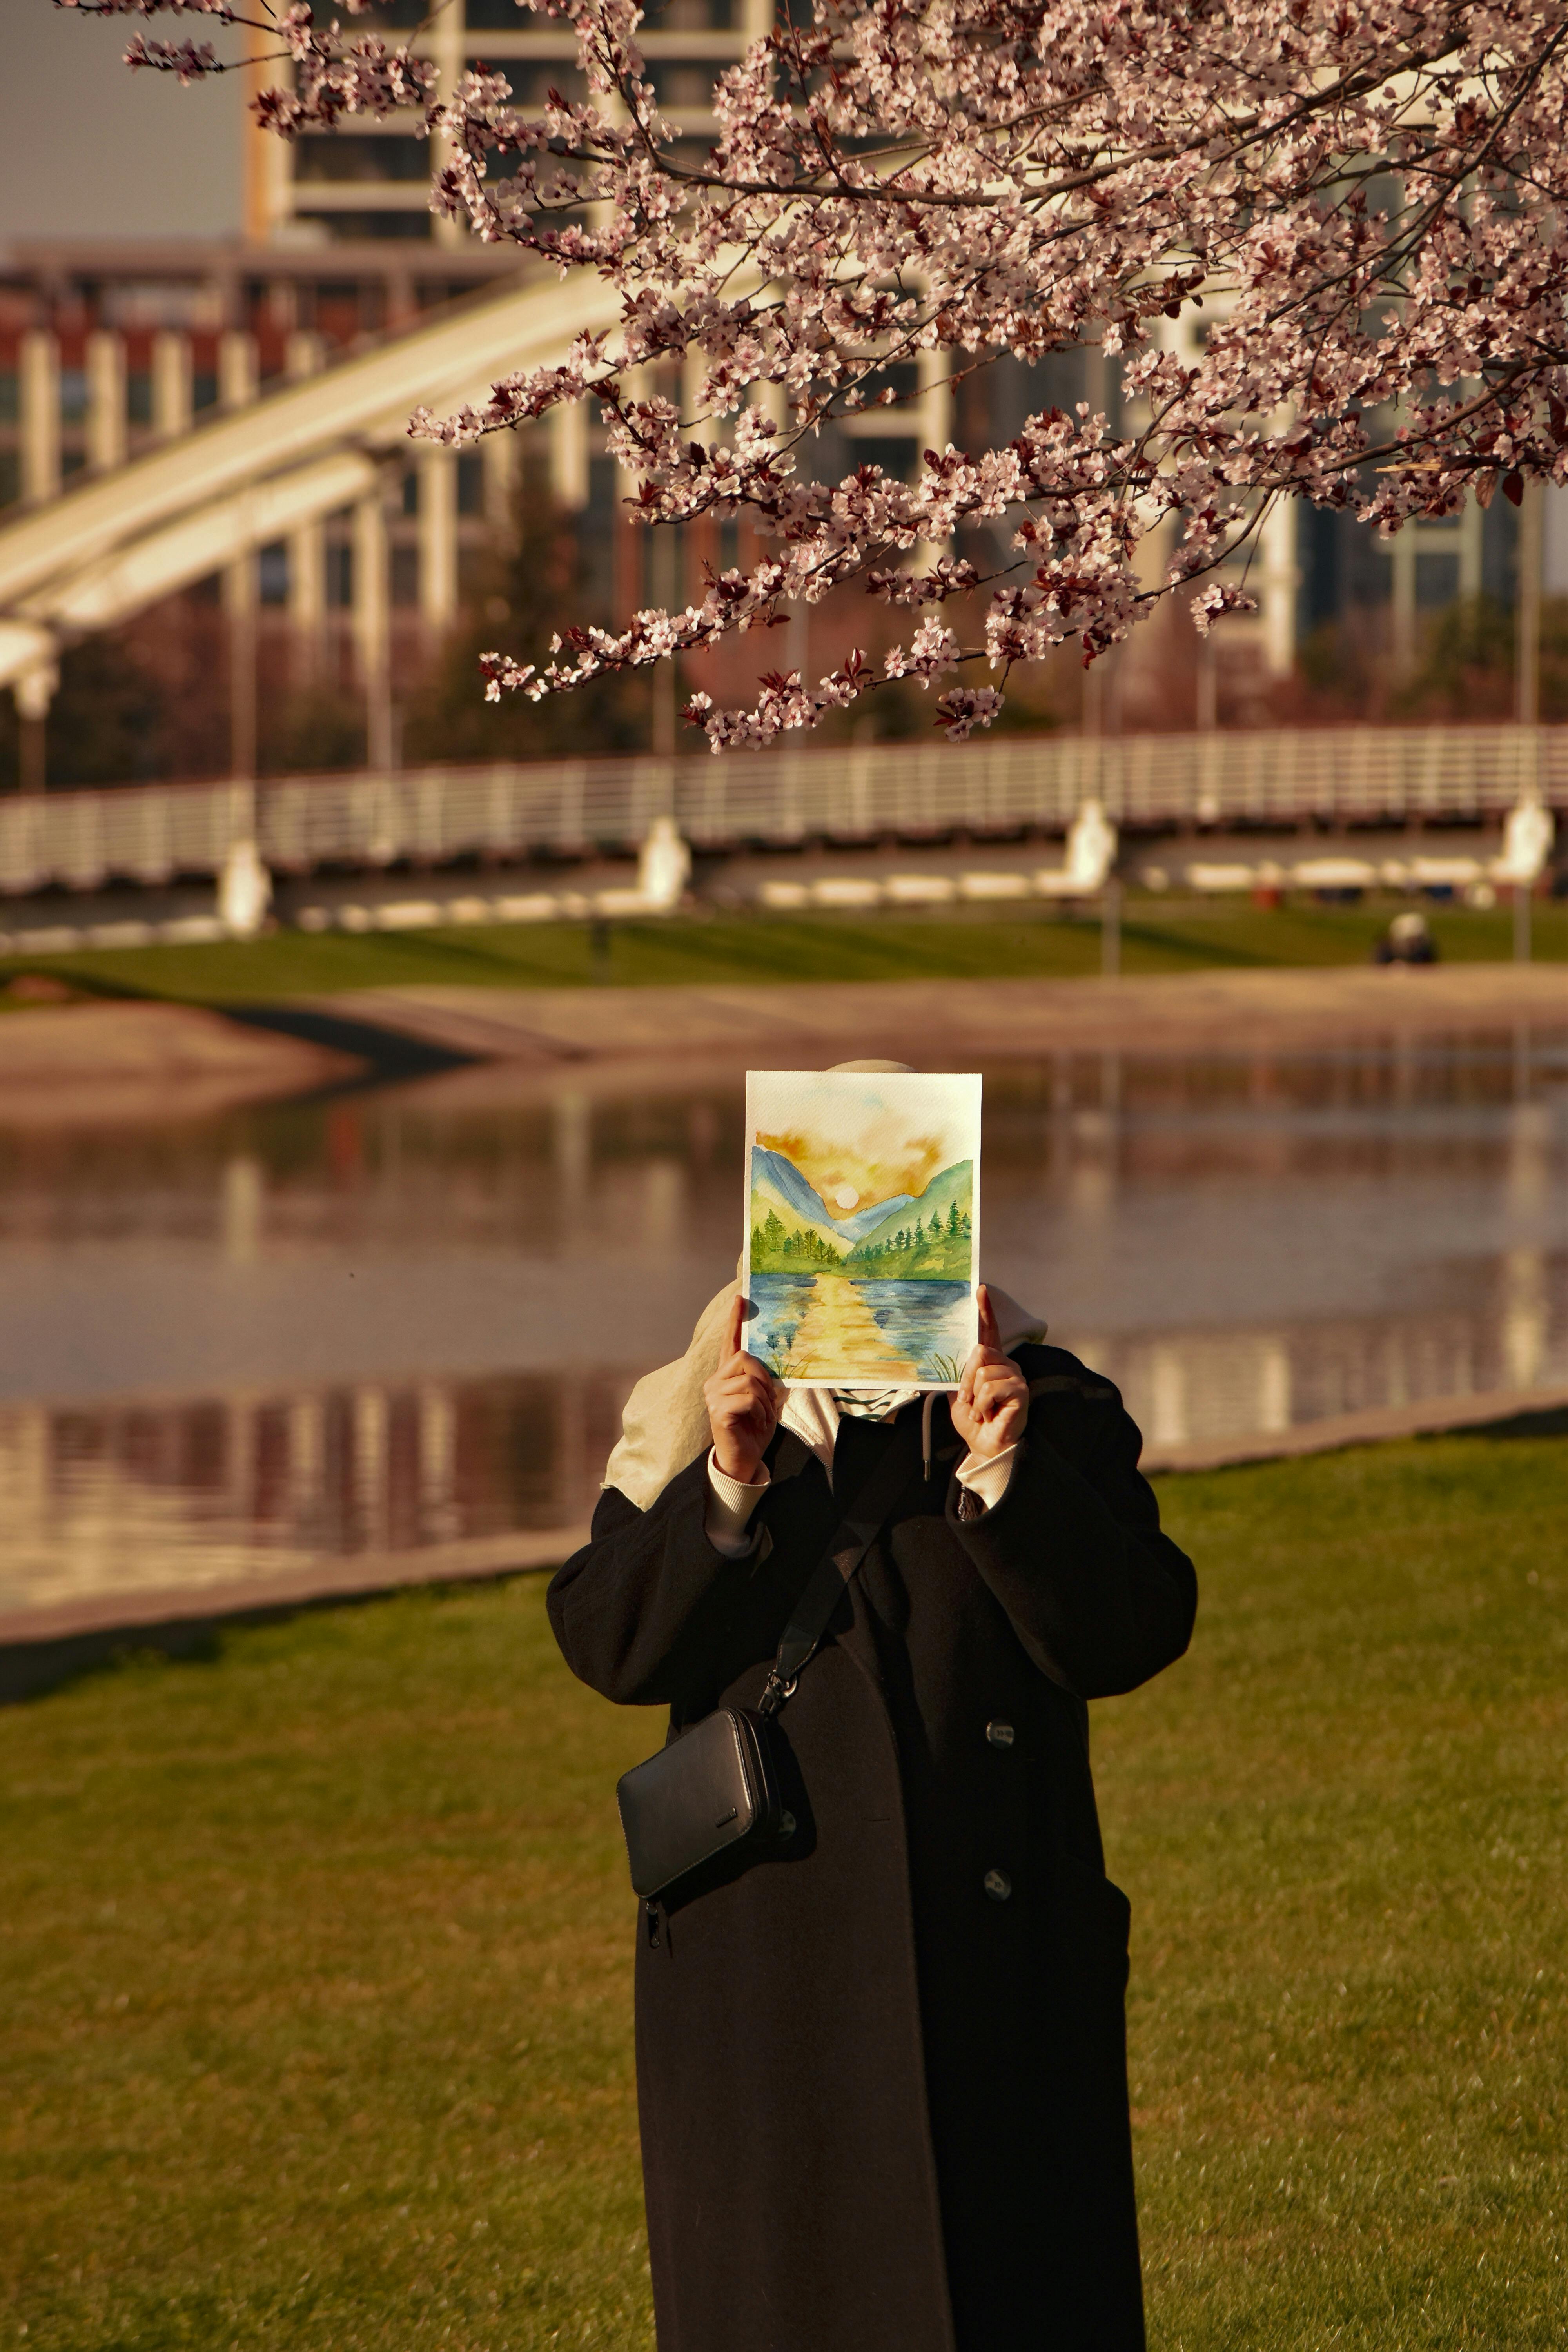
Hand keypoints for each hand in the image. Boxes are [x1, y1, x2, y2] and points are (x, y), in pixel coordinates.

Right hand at [703, 1293, 781, 1483]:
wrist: (744, 1459)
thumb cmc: (754, 1429)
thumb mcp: (765, 1400)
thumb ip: (765, 1380)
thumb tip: (778, 1362)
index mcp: (726, 1376)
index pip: (729, 1343)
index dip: (734, 1320)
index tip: (740, 1297)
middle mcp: (715, 1381)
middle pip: (745, 1357)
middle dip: (764, 1378)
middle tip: (768, 1401)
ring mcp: (713, 1395)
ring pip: (749, 1379)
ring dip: (765, 1400)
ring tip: (762, 1415)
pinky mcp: (718, 1410)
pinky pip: (748, 1398)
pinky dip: (760, 1411)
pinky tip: (756, 1422)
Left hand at [950, 1284, 1028, 1460]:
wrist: (984, 1445)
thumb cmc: (974, 1420)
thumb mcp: (958, 1394)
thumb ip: (956, 1374)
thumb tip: (939, 1358)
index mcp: (990, 1362)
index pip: (989, 1331)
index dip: (985, 1310)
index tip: (980, 1289)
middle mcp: (1006, 1364)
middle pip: (980, 1351)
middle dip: (966, 1379)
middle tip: (968, 1399)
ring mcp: (1015, 1375)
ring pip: (983, 1371)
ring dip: (974, 1396)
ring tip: (980, 1410)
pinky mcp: (1020, 1389)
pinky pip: (991, 1387)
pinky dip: (982, 1404)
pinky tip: (989, 1414)